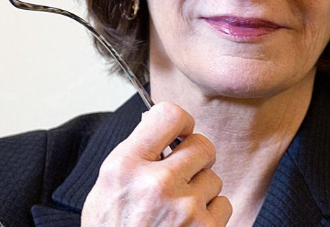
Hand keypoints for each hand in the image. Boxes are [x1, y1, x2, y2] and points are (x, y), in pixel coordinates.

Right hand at [81, 102, 231, 225]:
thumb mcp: (106, 189)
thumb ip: (133, 153)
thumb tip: (157, 122)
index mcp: (125, 167)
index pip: (170, 115)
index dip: (181, 121)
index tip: (180, 132)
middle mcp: (156, 184)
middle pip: (203, 144)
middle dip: (196, 158)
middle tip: (182, 173)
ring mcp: (183, 209)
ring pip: (214, 177)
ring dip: (201, 190)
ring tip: (178, 209)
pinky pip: (223, 204)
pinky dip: (210, 215)